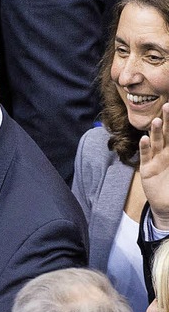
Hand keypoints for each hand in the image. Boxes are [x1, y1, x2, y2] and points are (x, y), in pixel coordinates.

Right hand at [140, 102, 168, 229]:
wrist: (168, 205)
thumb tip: (162, 144)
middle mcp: (166, 152)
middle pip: (167, 133)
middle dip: (167, 121)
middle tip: (167, 106)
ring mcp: (156, 160)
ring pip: (156, 142)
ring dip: (155, 132)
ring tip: (156, 122)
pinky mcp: (147, 169)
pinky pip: (145, 156)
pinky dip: (144, 148)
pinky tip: (144, 139)